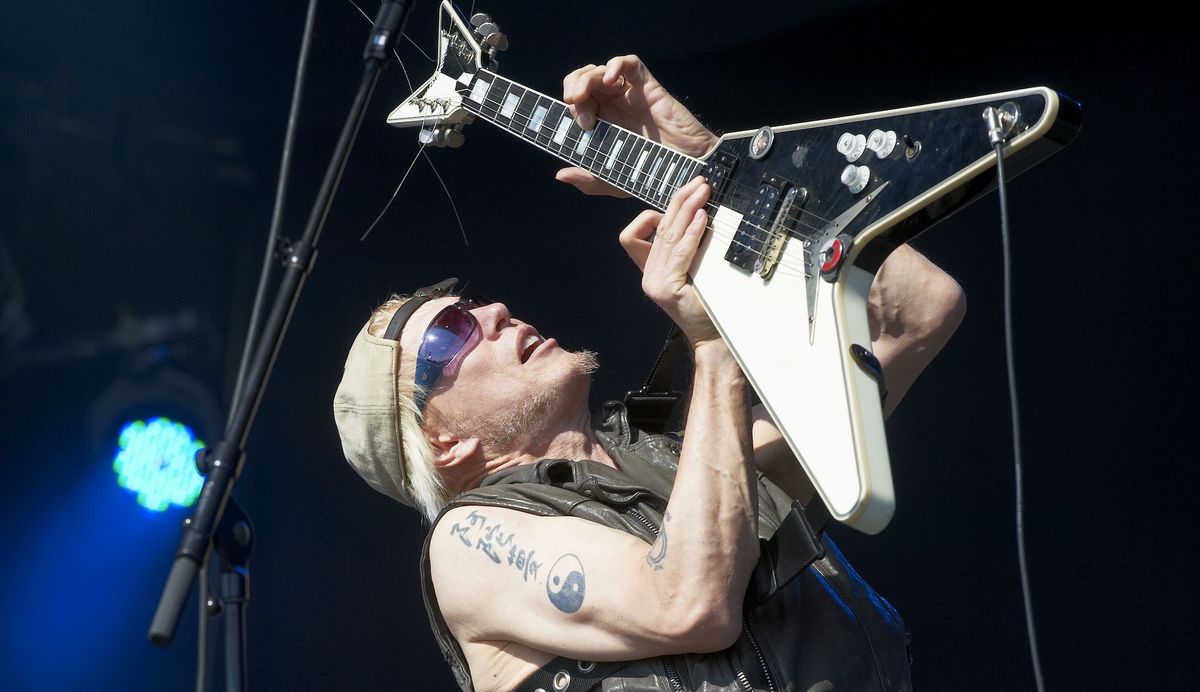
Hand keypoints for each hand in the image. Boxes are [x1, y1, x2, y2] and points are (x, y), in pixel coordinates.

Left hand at [557, 55, 718, 196]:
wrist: (686, 170)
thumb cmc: (653, 175)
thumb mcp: (614, 183)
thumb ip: (588, 180)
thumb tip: (561, 174)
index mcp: (601, 125)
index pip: (575, 104)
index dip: (565, 106)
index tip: (561, 120)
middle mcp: (612, 106)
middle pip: (582, 82)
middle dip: (572, 90)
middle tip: (575, 108)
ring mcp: (629, 94)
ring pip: (598, 71)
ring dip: (584, 79)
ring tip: (582, 98)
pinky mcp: (647, 86)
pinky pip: (628, 64)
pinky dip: (614, 64)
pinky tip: (609, 78)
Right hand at [620, 177, 720, 346]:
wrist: (715, 339)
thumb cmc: (710, 306)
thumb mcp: (694, 271)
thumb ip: (688, 250)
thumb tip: (698, 214)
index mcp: (651, 271)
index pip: (633, 236)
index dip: (651, 216)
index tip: (679, 205)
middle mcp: (648, 276)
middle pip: (657, 229)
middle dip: (678, 201)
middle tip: (698, 183)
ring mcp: (654, 284)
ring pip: (667, 236)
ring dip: (686, 210)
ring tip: (703, 193)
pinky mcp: (667, 289)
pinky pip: (679, 252)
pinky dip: (691, 232)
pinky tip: (703, 219)